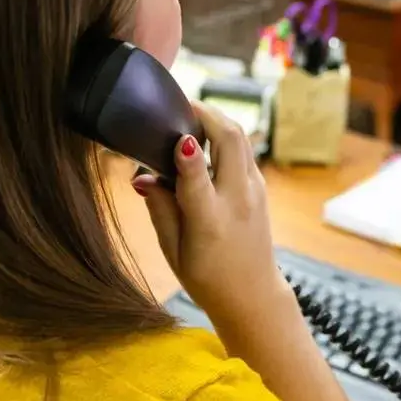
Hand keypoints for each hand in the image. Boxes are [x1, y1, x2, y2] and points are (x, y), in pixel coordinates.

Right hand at [134, 102, 292, 322]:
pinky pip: (244, 151)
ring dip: (217, 121)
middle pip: (232, 139)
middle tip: (180, 105)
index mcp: (210, 221)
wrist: (252, 294)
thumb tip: (141, 176)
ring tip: (189, 117)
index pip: (199, 181)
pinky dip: (225, 137)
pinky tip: (205, 140)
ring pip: (241, 138)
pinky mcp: (260, 188)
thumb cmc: (207, 277)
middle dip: (207, 113)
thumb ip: (159, 209)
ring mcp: (254, 190)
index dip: (187, 156)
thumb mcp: (173, 251)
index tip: (178, 138)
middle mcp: (237, 199)